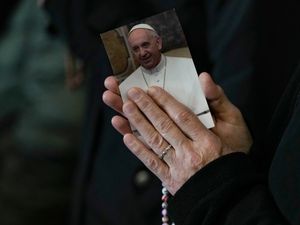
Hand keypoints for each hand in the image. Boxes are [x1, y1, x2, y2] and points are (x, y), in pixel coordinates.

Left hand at [102, 73, 251, 193]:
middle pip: (164, 126)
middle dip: (146, 107)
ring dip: (138, 124)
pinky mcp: (171, 180)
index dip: (165, 101)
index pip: (182, 117)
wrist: (231, 192)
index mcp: (208, 141)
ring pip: (155, 142)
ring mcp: (179, 168)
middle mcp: (191, 154)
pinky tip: (126, 137)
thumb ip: (219, 101)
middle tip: (131, 92)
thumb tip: (204, 77)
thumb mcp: (235, 125)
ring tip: (124, 107)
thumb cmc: (235, 154)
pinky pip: (152, 163)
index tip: (152, 89)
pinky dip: (138, 150)